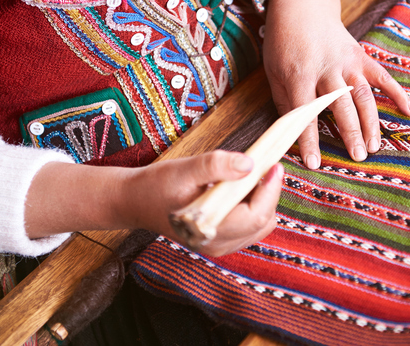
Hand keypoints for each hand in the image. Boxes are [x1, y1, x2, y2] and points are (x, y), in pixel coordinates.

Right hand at [27, 151, 283, 256]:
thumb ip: (217, 166)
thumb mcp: (185, 169)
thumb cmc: (156, 185)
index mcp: (211, 230)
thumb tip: (250, 164)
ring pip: (259, 225)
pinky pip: (248, 225)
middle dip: (269, 193)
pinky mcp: (219, 241)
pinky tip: (242, 186)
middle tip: (267, 165)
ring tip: (254, 174)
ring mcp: (219, 246)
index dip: (271, 190)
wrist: (133, 201)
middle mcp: (218, 245)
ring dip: (262, 199)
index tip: (275, 165)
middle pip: (263, 221)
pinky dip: (252, 205)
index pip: (256, 215)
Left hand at [263, 0, 409, 168]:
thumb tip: (295, 134)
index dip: (310, 141)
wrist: (301, 6)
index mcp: (299, 76)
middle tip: (358, 157)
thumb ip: (285, 103)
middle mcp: (326, 70)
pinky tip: (409, 111)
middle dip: (350, 133)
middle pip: (340, 106)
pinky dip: (397, 93)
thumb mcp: (274, 73)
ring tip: (374, 146)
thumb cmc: (283, 44)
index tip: (315, 164)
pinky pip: (382, 77)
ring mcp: (347, 62)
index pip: (305, 114)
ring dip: (371, 122)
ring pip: (363, 95)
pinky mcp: (361, 56)